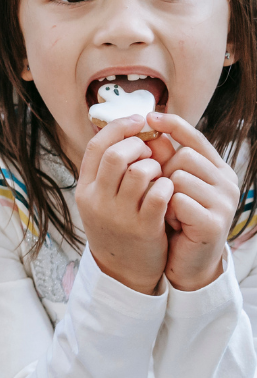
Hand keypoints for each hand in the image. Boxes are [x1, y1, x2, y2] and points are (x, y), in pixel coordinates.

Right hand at [75, 115, 174, 294]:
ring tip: (159, 173)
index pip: (96, 146)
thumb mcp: (101, 199)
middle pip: (115, 155)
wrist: (122, 271)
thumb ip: (108, 172)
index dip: (118, 128)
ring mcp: (119, 215)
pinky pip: (159, 194)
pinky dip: (167, 185)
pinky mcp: (143, 227)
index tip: (138, 121)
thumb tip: (131, 132)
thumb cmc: (117, 226)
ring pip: (139, 171)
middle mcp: (97, 200)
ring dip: (155, 166)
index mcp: (85, 189)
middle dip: (138, 145)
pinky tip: (168, 189)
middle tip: (149, 151)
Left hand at [144, 112, 238, 290]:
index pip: (196, 138)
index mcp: (217, 169)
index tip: (150, 115)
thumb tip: (150, 132)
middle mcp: (227, 182)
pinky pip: (178, 200)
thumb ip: (164, 161)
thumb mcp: (171, 186)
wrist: (188, 262)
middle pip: (183, 156)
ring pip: (179, 177)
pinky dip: (168, 211)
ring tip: (169, 211)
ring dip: (164, 194)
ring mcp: (224, 202)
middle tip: (164, 196)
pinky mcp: (215, 222)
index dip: (174, 125)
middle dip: (164, 173)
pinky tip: (173, 223)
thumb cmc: (177, 220)